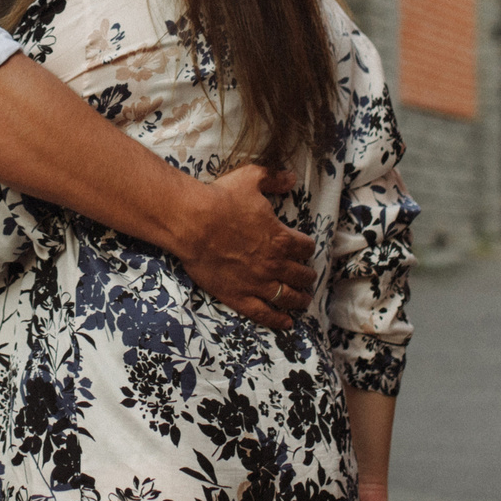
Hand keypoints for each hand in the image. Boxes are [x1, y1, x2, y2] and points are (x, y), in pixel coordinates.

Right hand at [179, 162, 314, 329]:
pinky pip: (264, 313)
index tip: (304, 248)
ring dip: (299, 299)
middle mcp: (274, 264)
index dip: (306, 247)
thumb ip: (274, 178)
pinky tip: (286, 322)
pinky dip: (278, 320)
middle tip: (307, 277)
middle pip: (300, 274)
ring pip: (287, 296)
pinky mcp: (238, 296)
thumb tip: (290, 177)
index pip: (305, 247)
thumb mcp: (251, 178)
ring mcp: (257, 283)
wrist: (192, 222)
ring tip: (304, 301)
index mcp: (281, 238)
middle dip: (307, 276)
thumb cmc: (221, 199)